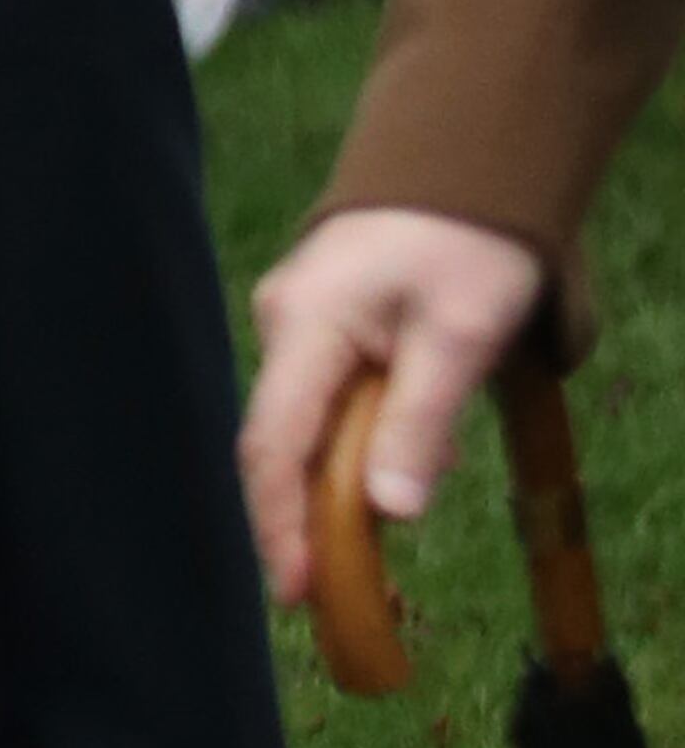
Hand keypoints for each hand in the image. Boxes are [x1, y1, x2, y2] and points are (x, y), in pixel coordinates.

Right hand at [240, 199, 549, 600]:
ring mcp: (300, 323)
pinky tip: (405, 461)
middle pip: (283, 443)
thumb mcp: (463, 333)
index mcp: (307, 324)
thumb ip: (420, 422)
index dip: (279, 523)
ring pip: (308, 424)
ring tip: (382, 537)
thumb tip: (391, 514)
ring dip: (341, 483)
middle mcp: (285, 325)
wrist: (473, 155)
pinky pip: (330, 400)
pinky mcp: (325, 325)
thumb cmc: (471, 237)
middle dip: (306, 520)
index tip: (297, 591)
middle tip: (338, 592)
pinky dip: (358, 444)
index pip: (274, 443)